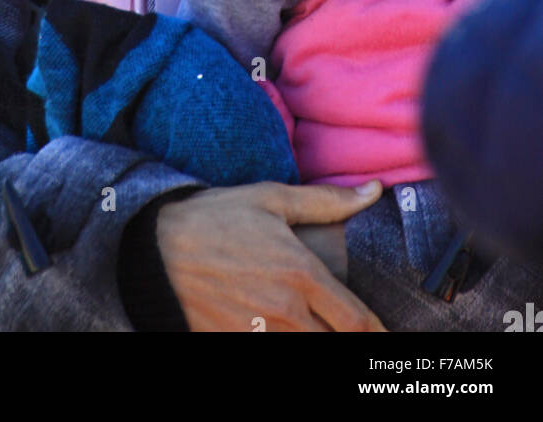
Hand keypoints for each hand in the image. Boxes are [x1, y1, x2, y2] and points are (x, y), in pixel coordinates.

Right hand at [155, 179, 385, 331]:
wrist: (156, 246)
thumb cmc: (216, 217)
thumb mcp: (271, 199)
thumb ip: (327, 201)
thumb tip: (374, 190)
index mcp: (302, 274)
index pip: (358, 321)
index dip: (381, 336)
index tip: (390, 339)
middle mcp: (285, 312)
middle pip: (337, 346)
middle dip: (353, 344)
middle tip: (361, 337)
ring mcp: (259, 335)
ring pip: (308, 354)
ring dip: (321, 344)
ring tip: (323, 330)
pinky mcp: (235, 345)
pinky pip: (273, 356)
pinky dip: (287, 349)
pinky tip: (290, 334)